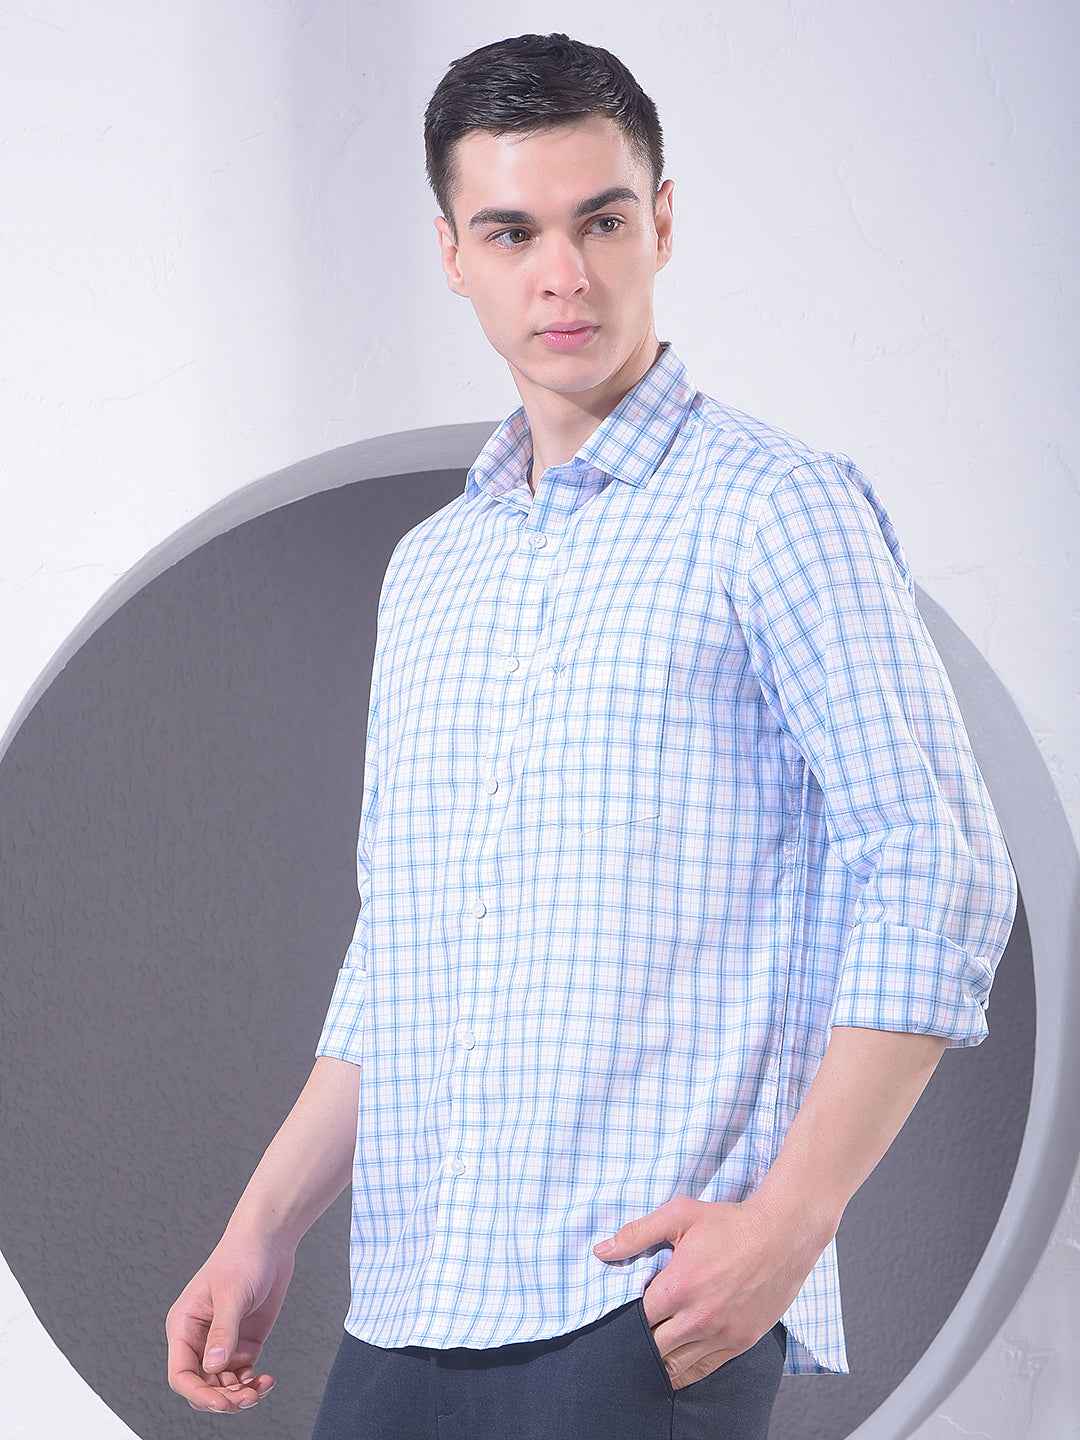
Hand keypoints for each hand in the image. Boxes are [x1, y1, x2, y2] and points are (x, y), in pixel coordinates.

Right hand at [165, 1228, 294, 1413]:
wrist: (269, 1241)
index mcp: (184, 1326)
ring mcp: (223, 1343)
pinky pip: (242, 1376)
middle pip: (202, 1386)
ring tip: (260, 1389)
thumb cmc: (243, 1258)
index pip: (181, 1374)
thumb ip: (223, 1332)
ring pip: (223, 1386)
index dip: (198, 1393)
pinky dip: (252, 1384)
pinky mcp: (244, 1343)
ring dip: (239, 1395)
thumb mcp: (232, 1294)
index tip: (222, 1403)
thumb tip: (213, 1367)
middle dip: (222, 1398)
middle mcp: (200, 1339)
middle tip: (248, 1399)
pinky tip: (267, 1380)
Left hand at [592, 1193, 833, 1390]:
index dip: (630, 1315)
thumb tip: (601, 1251)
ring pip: (677, 1365)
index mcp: (677, 1287)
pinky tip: (676, 1366)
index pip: (638, 1318)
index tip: (631, 1308)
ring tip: (654, 1350)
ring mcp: (720, 1334)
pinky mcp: (740, 1343)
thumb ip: (637, 1234)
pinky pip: (705, 1369)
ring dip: (662, 1359)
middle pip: (654, 1347)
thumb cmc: (729, 1223)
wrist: (782, 1235)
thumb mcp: (679, 1215)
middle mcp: (697, 1318)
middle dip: (643, 1339)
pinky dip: (687, 1370)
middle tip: (641, 1330)